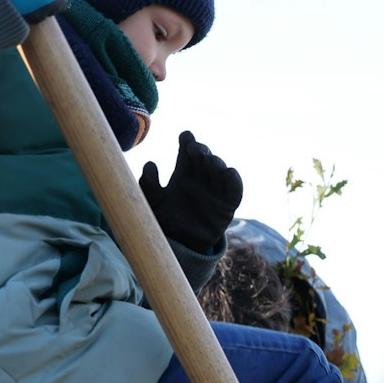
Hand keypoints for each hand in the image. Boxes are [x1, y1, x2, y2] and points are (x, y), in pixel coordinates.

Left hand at [139, 131, 243, 252]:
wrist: (182, 246)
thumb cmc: (166, 222)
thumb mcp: (152, 203)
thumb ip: (148, 185)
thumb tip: (150, 163)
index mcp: (183, 174)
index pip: (186, 152)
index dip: (187, 141)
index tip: (185, 136)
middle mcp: (201, 178)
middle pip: (204, 157)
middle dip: (201, 150)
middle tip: (194, 150)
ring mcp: (215, 190)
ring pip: (219, 169)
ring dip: (216, 162)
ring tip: (210, 161)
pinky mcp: (228, 204)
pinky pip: (235, 189)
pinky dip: (234, 179)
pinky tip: (228, 172)